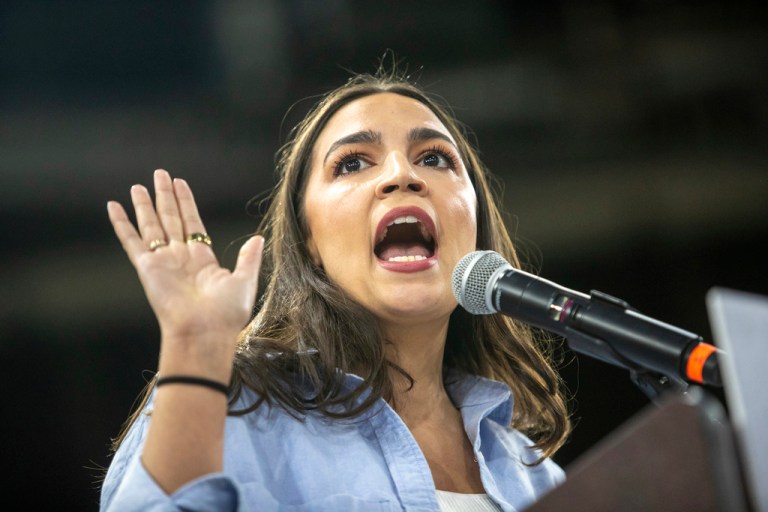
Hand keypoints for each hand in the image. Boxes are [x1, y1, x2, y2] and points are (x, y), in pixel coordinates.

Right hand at [107, 169, 262, 376]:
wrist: (205, 331)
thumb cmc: (227, 313)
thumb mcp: (245, 280)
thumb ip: (249, 258)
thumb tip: (258, 238)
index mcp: (202, 259)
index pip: (192, 223)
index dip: (186, 202)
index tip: (180, 183)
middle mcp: (180, 258)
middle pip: (171, 218)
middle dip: (165, 196)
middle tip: (159, 173)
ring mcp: (162, 261)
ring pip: (151, 225)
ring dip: (145, 204)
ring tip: (138, 185)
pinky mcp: (147, 267)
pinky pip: (131, 241)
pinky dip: (121, 224)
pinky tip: (113, 206)